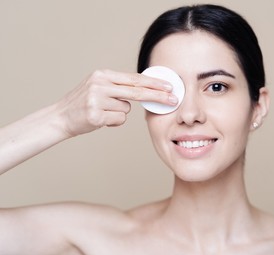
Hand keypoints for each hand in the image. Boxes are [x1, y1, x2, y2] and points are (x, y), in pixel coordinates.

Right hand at [56, 69, 174, 136]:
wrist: (60, 117)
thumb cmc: (84, 103)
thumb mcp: (99, 87)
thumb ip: (119, 87)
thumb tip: (146, 89)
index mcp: (103, 75)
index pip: (134, 78)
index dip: (154, 83)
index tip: (169, 86)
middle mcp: (100, 84)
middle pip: (137, 91)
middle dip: (157, 96)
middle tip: (173, 99)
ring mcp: (96, 99)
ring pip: (126, 109)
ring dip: (118, 114)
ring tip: (102, 112)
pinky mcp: (95, 115)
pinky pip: (118, 120)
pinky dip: (112, 122)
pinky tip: (99, 119)